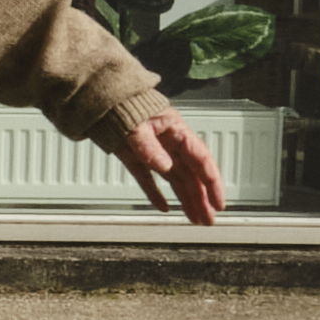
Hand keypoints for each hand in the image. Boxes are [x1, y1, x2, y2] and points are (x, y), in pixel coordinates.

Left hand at [115, 105, 228, 226]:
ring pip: (175, 181)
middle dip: (202, 199)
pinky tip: (164, 207)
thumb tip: (165, 166)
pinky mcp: (136, 159)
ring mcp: (154, 152)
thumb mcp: (136, 124)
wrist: (101, 99)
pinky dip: (156, 194)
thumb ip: (149, 146)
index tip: (219, 202)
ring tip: (195, 219)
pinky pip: (149, 180)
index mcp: (176, 131)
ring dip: (186, 200)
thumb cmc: (123, 103)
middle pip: (191, 175)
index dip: (212, 183)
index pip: (201, 160)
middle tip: (209, 220)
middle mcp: (169, 144)